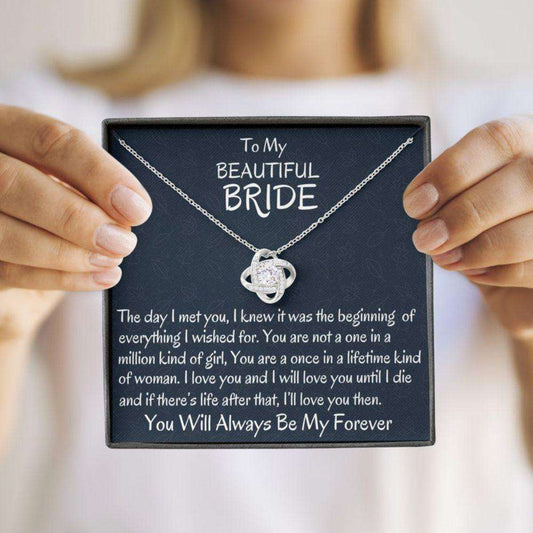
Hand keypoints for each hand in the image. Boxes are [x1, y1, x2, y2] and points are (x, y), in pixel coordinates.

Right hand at [0, 105, 151, 342]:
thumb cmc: (52, 209)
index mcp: (8, 133)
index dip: (99, 174)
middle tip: (123, 242)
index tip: (137, 207)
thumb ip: (90, 188)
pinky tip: (97, 277)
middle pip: (14, 183)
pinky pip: (7, 271)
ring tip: (110, 260)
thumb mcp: (70, 185)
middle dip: (76, 218)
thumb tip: (131, 209)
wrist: (20, 257)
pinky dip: (59, 278)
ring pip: (5, 232)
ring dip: (67, 252)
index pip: (50, 140)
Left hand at [403, 115, 532, 340]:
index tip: (415, 204)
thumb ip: (451, 188)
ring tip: (444, 257)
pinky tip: (474, 271)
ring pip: (528, 232)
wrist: (513, 249)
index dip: (450, 173)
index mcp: (526, 139)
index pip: (496, 141)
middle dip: (463, 216)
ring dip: (477, 249)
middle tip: (425, 239)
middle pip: (522, 182)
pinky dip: (497, 272)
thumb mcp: (468, 186)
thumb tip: (422, 205)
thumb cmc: (483, 210)